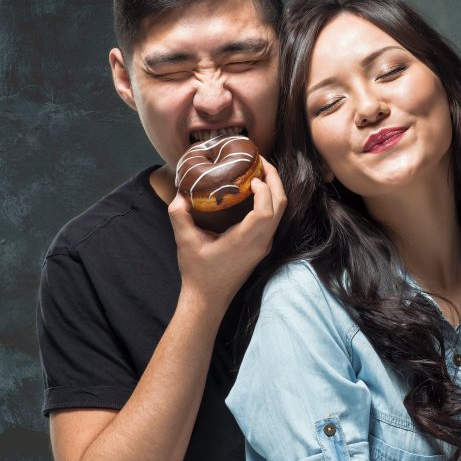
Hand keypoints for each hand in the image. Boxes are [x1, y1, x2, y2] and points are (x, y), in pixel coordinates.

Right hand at [168, 157, 286, 309]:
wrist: (208, 299)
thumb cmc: (198, 272)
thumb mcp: (184, 242)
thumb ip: (179, 215)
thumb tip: (180, 194)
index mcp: (246, 241)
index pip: (266, 211)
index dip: (264, 189)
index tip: (251, 176)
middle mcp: (261, 243)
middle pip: (280, 206)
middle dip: (274, 180)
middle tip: (261, 161)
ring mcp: (264, 245)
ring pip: (280, 212)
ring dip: (273, 189)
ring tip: (259, 171)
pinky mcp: (262, 246)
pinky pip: (273, 218)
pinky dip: (269, 200)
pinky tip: (255, 190)